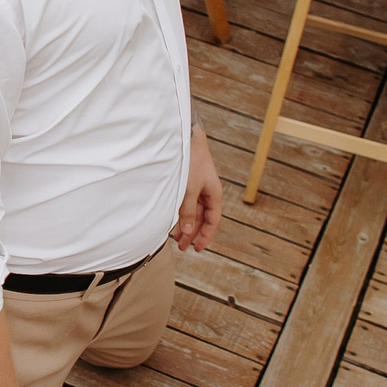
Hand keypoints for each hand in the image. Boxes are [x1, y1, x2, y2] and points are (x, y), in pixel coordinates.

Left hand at [173, 125, 221, 252]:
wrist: (185, 138)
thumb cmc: (191, 161)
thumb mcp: (189, 189)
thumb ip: (188, 211)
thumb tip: (188, 231)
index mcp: (214, 195)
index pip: (213, 221)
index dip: (206, 236)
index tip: (197, 249)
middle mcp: (207, 193)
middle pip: (202, 218)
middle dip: (192, 233)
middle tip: (182, 247)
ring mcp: (197, 188)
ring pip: (193, 212)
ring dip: (185, 225)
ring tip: (175, 237)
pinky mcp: (188, 183)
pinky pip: (186, 203)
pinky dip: (181, 214)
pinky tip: (173, 221)